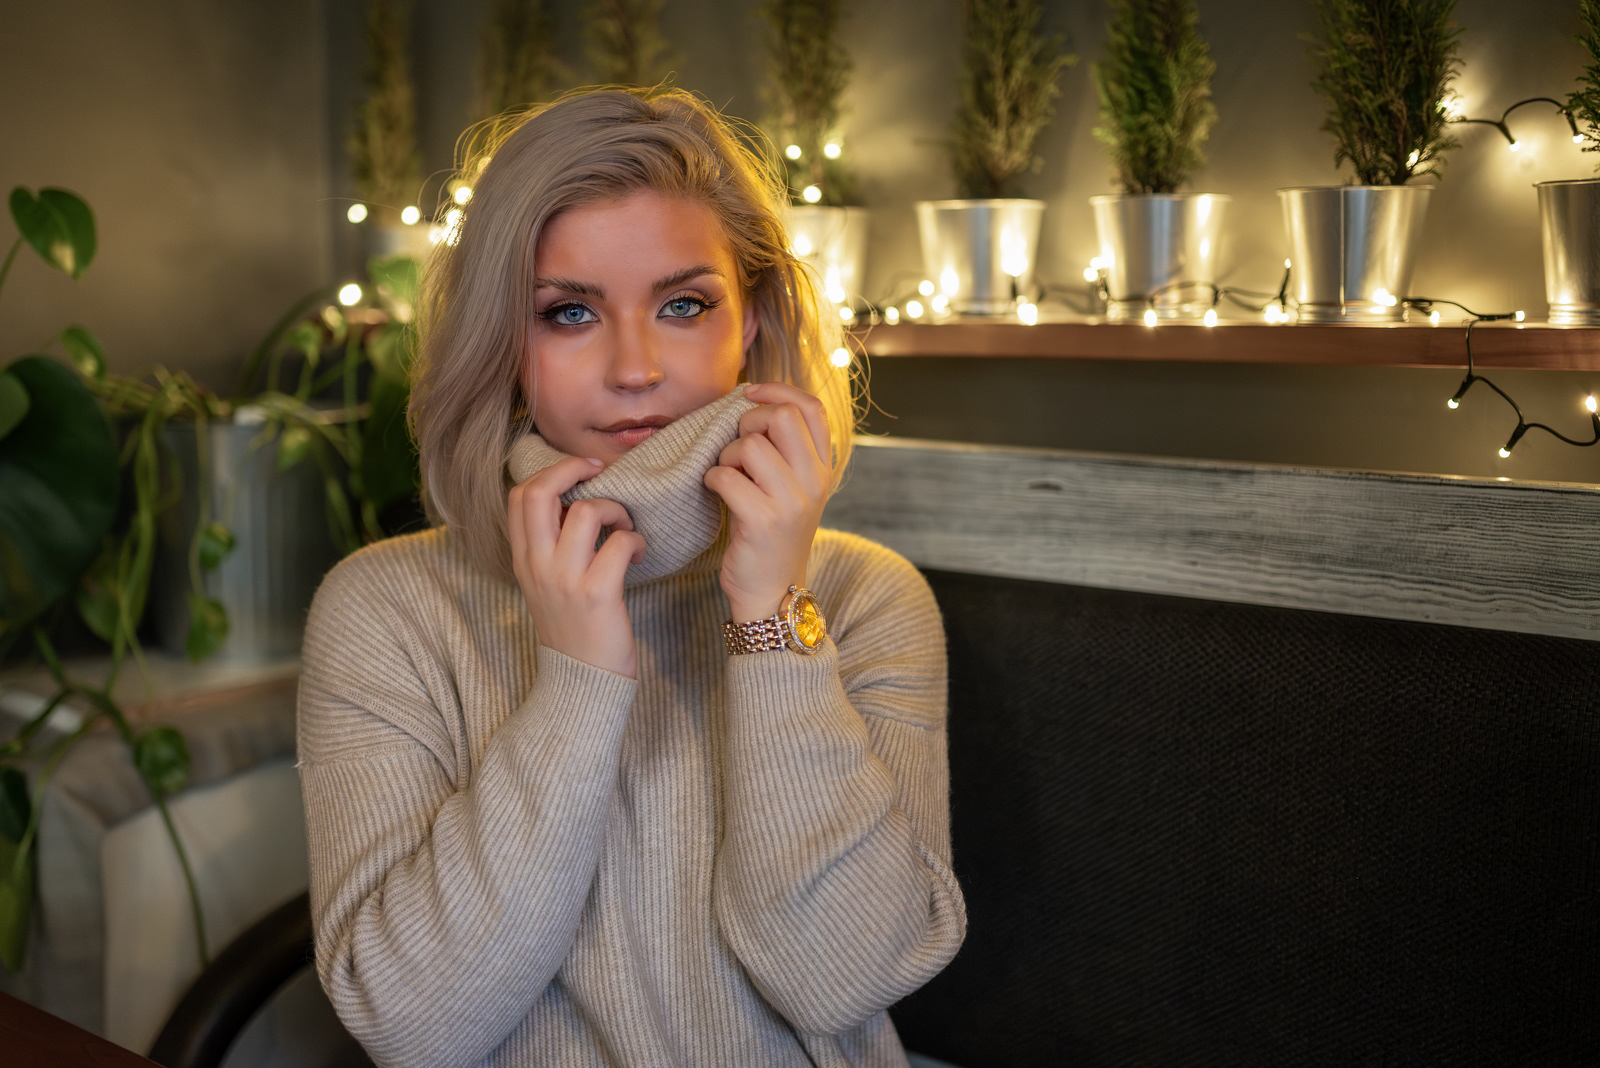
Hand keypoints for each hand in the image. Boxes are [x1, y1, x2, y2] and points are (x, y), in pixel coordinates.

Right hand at [508, 456, 646, 677]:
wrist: (582, 683)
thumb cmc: (573, 630)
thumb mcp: (546, 586)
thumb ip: (549, 548)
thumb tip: (576, 504)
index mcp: (523, 560)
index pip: (519, 496)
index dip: (551, 473)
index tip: (580, 474)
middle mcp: (537, 566)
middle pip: (538, 492)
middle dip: (573, 469)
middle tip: (602, 474)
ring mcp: (564, 579)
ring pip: (587, 510)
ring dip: (616, 509)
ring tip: (625, 529)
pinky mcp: (597, 594)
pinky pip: (620, 543)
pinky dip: (636, 541)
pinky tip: (637, 556)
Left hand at [703, 382, 831, 623]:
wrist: (774, 593)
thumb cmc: (773, 535)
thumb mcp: (793, 490)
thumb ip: (785, 450)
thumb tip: (752, 402)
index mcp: (823, 469)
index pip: (811, 407)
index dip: (777, 389)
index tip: (749, 393)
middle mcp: (815, 482)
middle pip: (780, 416)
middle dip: (748, 423)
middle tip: (738, 450)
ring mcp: (792, 502)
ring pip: (750, 445)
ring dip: (727, 457)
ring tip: (729, 479)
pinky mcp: (763, 520)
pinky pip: (726, 476)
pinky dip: (712, 480)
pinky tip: (716, 494)